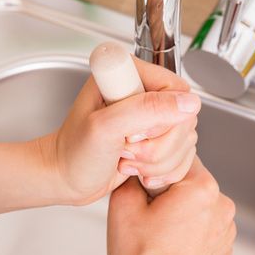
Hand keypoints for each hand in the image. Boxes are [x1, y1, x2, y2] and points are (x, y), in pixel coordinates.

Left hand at [40, 57, 200, 205]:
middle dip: (158, 147)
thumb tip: (188, 103)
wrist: (66, 179)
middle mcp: (143, 92)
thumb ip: (146, 109)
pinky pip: (182, 155)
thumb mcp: (106, 127)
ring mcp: (152, 118)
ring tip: (126, 159)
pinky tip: (136, 170)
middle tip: (125, 150)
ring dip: (158, 162)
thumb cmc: (75, 153)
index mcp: (130, 75)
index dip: (163, 119)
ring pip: (185, 141)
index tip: (135, 133)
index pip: (177, 91)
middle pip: (184, 119)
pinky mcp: (157, 140)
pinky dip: (163, 171)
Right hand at [106, 158, 235, 254]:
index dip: (153, 169)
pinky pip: (203, 229)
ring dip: (178, 214)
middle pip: (189, 182)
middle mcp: (222, 207)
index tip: (142, 187)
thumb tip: (136, 169)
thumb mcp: (122, 206)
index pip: (177, 156)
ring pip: (196, 206)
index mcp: (202, 188)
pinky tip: (168, 250)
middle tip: (145, 216)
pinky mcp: (222, 249)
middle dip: (166, 192)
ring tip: (156, 238)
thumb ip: (131, 176)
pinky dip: (187, 234)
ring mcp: (226, 230)